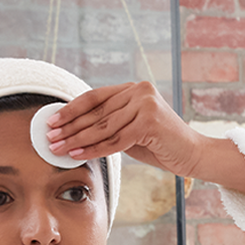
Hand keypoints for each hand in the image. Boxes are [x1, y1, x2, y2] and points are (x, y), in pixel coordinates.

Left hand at [44, 83, 244, 195]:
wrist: (194, 155)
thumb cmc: (162, 146)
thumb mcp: (132, 130)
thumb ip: (111, 124)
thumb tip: (75, 130)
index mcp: (134, 89)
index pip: (95, 97)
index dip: (71, 109)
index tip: (52, 121)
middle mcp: (139, 91)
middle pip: (96, 112)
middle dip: (69, 127)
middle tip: (49, 138)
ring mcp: (146, 105)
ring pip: (103, 127)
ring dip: (77, 139)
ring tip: (59, 148)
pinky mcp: (150, 123)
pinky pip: (116, 140)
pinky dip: (95, 149)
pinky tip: (78, 154)